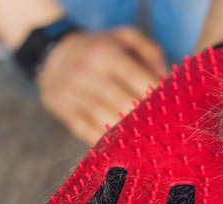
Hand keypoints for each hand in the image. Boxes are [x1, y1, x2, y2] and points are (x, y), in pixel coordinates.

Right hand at [37, 27, 166, 144]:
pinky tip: (122, 146)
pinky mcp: (63, 111)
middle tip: (162, 128)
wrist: (52, 54)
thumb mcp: (124, 38)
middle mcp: (86, 73)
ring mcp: (72, 94)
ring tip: (147, 140)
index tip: (169, 107)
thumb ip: (150, 51)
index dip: (155, 94)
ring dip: (128, 133)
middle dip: (145, 117)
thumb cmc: (99, 49)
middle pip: (123, 103)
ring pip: (105, 120)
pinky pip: (87, 132)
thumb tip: (165, 77)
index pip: (135, 77)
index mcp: (105, 53)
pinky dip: (106, 141)